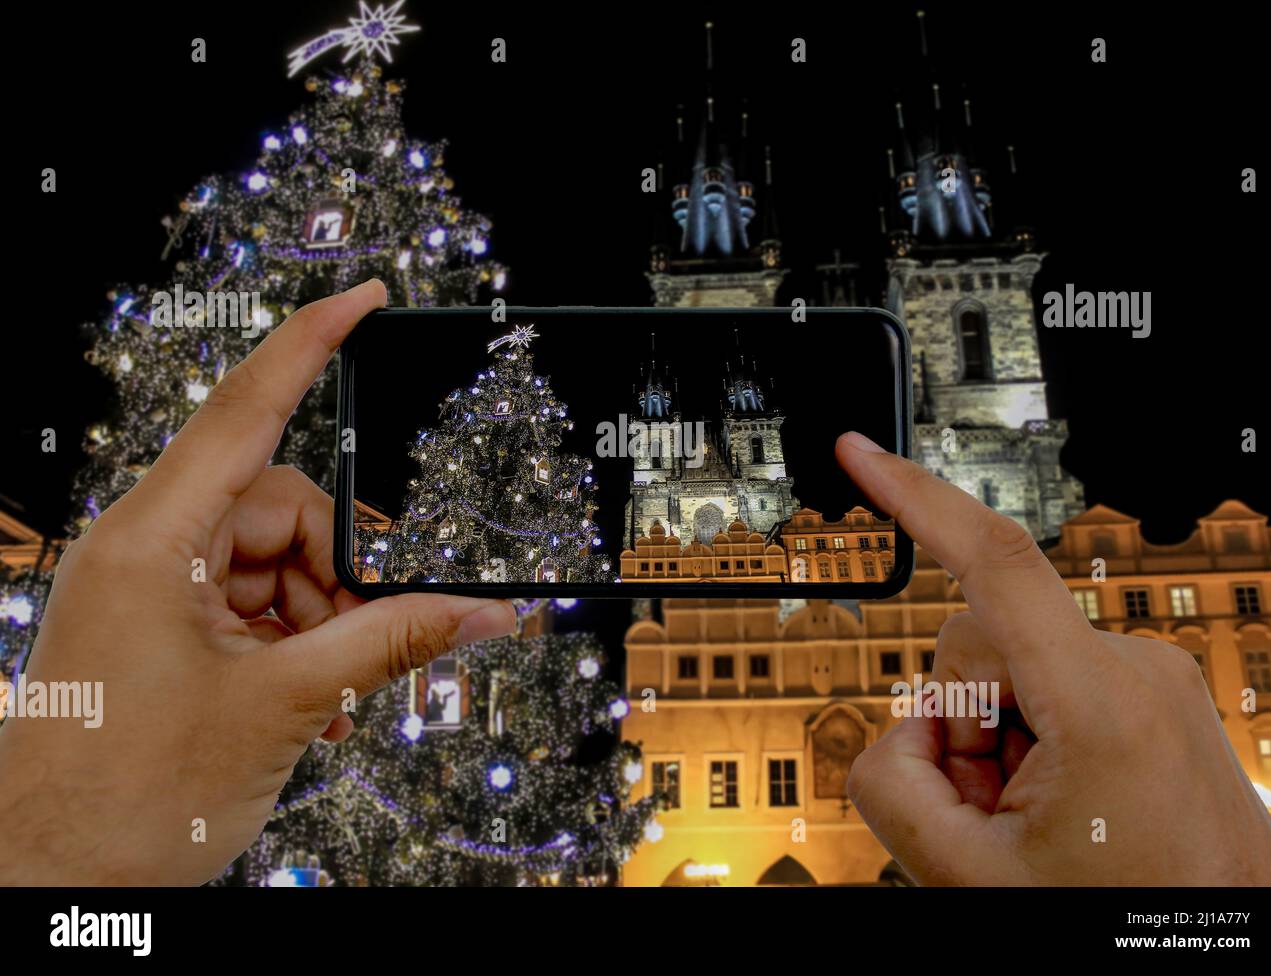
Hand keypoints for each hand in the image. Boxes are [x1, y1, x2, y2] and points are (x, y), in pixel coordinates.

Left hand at [0, 280, 516, 884]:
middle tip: (372, 630)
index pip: (247, 409)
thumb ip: (393, 642)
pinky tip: (309, 696)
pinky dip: (294, 639)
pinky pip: (253, 602)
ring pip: (275, 559)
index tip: (364, 296)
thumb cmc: (121, 796)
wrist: (44, 879)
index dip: (312, 344)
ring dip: (321, 616)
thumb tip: (486, 613)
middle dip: (342, 566)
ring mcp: (153, 588)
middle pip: (283, 505)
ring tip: (328, 689)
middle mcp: (148, 548)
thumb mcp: (284, 706)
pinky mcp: (162, 627)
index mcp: (153, 540)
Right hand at [836, 431, 1270, 885]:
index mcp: (1099, 703)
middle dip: (956, 723)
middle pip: (977, 642)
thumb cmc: (1129, 919)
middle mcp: (1133, 668)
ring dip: (993, 738)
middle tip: (988, 809)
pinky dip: (1030, 737)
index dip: (914, 495)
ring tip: (1032, 817)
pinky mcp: (1151, 692)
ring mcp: (1149, 678)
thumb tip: (898, 734)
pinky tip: (1059, 803)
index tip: (863, 453)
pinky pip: (1051, 684)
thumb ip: (889, 787)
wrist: (1227, 947)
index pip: (994, 561)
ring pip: (1010, 667)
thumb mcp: (970, 876)